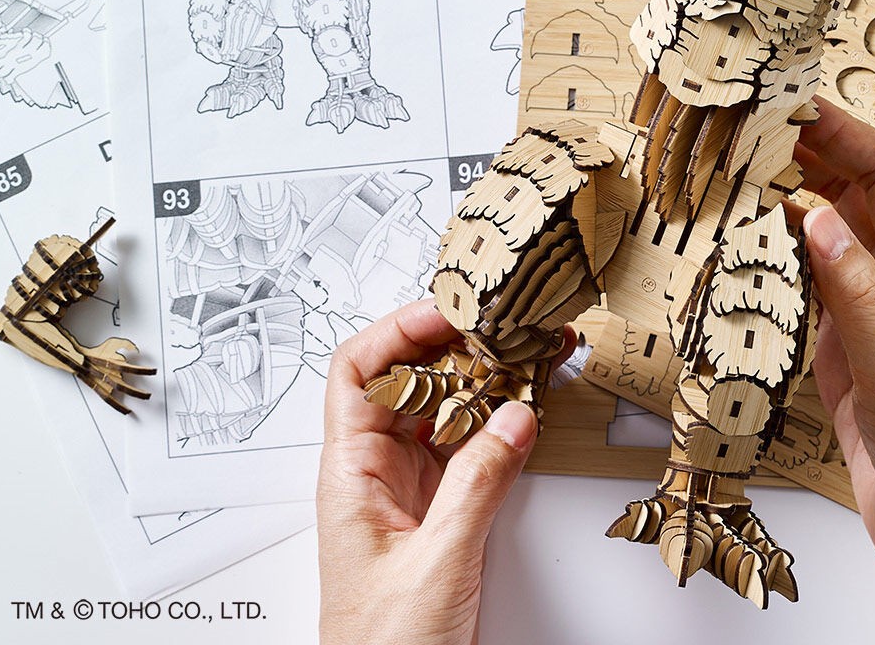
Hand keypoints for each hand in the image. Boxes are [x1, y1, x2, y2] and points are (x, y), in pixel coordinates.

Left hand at [317, 300, 560, 644]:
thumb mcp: (436, 564)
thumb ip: (478, 486)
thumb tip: (514, 417)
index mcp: (349, 474)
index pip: (357, 371)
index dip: (398, 330)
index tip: (449, 310)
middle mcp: (374, 472)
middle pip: (407, 381)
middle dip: (455, 346)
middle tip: (504, 326)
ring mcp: (407, 490)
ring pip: (441, 411)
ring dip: (481, 380)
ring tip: (524, 356)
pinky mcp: (437, 511)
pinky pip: (464, 446)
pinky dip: (495, 421)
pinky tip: (523, 408)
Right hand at [796, 98, 874, 644]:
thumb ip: (859, 299)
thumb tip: (822, 218)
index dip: (845, 133)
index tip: (793, 107)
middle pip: (855, 192)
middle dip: (808, 152)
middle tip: (749, 131)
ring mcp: (870, 313)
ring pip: (828, 232)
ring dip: (789, 198)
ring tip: (738, 175)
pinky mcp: (844, 346)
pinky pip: (809, 280)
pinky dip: (778, 254)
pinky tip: (748, 247)